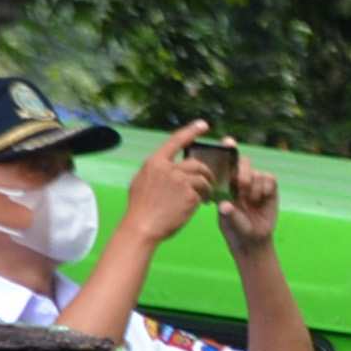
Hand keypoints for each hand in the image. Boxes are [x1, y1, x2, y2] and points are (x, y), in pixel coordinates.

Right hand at [120, 121, 212, 242]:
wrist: (143, 226)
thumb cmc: (141, 207)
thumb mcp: (142, 181)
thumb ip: (157, 171)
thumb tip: (167, 166)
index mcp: (155, 162)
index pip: (175, 141)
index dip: (191, 131)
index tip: (204, 124)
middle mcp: (168, 169)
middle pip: (196, 163)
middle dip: (206, 172)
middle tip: (209, 182)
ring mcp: (180, 182)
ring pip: (203, 178)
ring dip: (208, 186)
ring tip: (206, 196)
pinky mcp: (190, 195)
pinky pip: (203, 193)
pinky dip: (205, 198)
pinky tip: (201, 204)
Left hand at [219, 153, 278, 251]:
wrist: (253, 240)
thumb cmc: (235, 229)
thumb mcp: (227, 222)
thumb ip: (228, 213)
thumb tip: (225, 205)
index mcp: (223, 182)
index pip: (224, 161)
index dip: (227, 149)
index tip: (228, 144)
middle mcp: (238, 179)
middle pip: (243, 162)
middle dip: (243, 172)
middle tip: (242, 186)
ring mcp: (254, 183)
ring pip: (256, 172)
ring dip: (254, 187)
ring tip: (252, 201)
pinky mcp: (269, 188)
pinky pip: (269, 178)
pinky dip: (266, 188)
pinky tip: (262, 199)